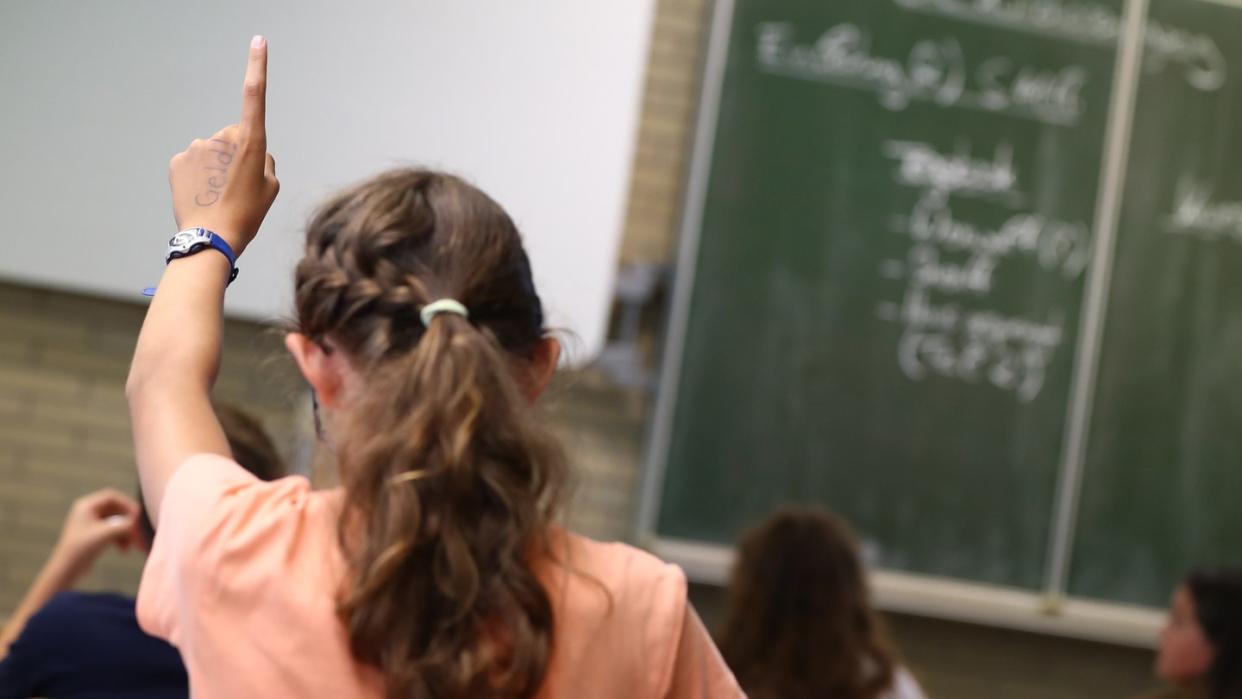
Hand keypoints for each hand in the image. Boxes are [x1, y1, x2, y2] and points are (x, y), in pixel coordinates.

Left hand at [51, 489, 144, 580]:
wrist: (67, 569)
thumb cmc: (82, 548)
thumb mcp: (106, 533)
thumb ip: (124, 524)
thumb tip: (137, 521)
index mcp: (86, 506)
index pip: (112, 496)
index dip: (127, 504)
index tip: (137, 515)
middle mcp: (87, 512)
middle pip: (115, 509)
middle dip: (127, 521)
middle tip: (136, 531)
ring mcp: (90, 523)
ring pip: (115, 521)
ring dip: (125, 532)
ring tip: (129, 546)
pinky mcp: (92, 535)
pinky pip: (111, 531)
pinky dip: (119, 538)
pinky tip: (123, 550)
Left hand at [169, 36, 278, 255]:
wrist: (210, 239)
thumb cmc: (246, 215)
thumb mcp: (271, 189)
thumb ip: (266, 162)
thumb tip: (253, 153)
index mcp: (250, 143)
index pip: (255, 97)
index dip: (257, 67)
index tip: (258, 42)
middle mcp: (222, 137)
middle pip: (235, 136)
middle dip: (238, 154)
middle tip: (239, 186)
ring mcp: (197, 147)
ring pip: (213, 151)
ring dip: (217, 167)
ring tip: (220, 195)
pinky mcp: (178, 160)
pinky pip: (194, 162)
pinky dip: (199, 176)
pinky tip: (202, 195)